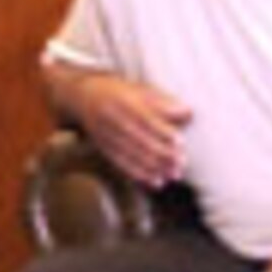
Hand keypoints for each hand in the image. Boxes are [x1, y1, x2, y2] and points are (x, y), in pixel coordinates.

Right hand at [73, 76, 191, 187]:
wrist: (83, 96)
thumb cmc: (118, 92)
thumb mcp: (140, 89)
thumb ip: (163, 102)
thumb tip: (188, 112)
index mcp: (125, 102)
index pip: (147, 120)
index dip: (164, 132)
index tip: (181, 143)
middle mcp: (114, 120)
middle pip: (140, 140)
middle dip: (162, 155)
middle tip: (180, 164)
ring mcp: (107, 136)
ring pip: (133, 155)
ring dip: (154, 167)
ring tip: (173, 175)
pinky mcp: (105, 149)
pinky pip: (123, 164)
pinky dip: (140, 174)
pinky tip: (156, 182)